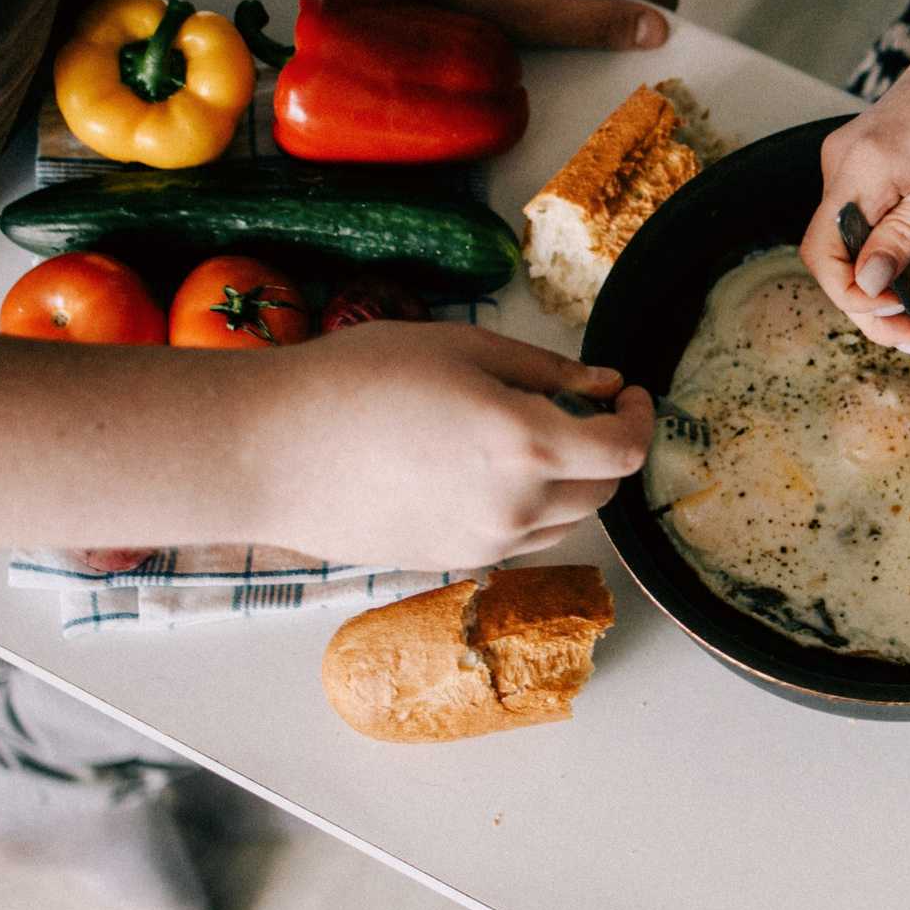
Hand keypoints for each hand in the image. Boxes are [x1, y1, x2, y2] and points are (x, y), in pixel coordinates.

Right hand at [260, 322, 651, 568]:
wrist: (268, 451)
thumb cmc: (355, 381)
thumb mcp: (461, 347)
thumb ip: (545, 369)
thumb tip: (604, 384)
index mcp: (527, 445)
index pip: (624, 451)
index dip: (640, 420)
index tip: (628, 395)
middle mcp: (516, 507)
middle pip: (603, 491)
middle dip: (607, 449)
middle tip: (583, 407)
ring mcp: (483, 544)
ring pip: (565, 522)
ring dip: (570, 482)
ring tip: (528, 436)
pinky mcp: (450, 562)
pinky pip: (518, 540)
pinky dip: (528, 508)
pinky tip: (485, 471)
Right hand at [805, 30, 909, 351]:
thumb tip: (868, 283)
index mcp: (863, 168)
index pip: (825, 253)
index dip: (855, 299)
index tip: (904, 320)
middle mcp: (844, 170)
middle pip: (838, 262)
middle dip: (884, 310)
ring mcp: (853, 174)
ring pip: (859, 256)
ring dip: (902, 294)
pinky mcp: (869, 178)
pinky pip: (874, 237)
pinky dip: (905, 268)